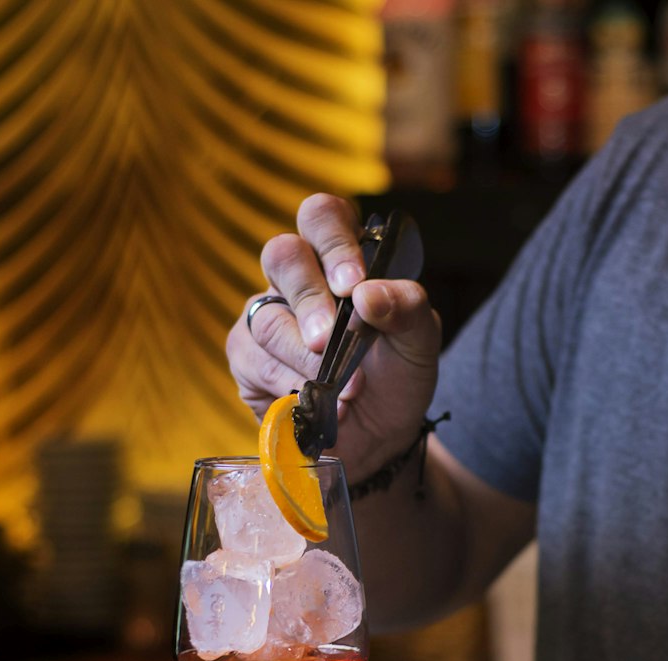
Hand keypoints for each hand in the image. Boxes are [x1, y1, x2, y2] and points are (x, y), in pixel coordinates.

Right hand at [226, 193, 442, 482]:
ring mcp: (267, 315)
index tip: (353, 284)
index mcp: (342, 259)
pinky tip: (314, 402)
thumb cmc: (396, 378)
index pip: (323, 217)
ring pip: (267, 318)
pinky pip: (255, 361)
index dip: (333, 241)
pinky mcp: (247, 357)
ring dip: (306, 358)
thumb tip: (367, 293)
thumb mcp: (420, 343)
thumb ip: (408, 308)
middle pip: (282, 254)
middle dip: (310, 298)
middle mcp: (298, 280)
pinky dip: (289, 385)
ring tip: (344, 389)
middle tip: (330, 340)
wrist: (379, 437)